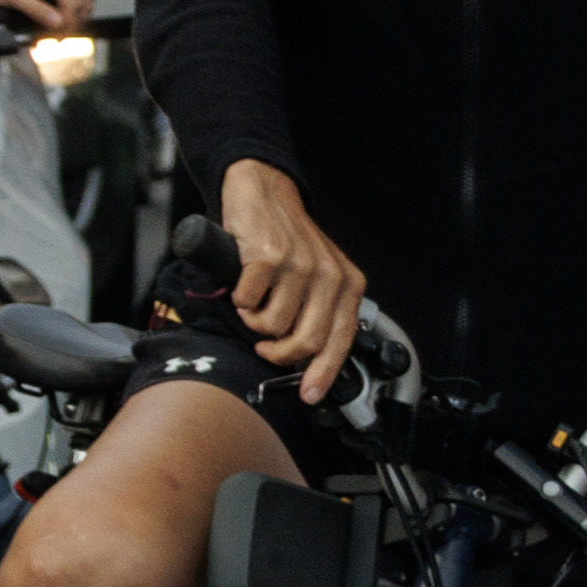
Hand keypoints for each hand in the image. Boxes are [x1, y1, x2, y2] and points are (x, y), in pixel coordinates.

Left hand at [0, 0, 96, 39]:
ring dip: (74, 20)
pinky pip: (85, 3)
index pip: (73, 5)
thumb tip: (58, 23)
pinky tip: (60, 16)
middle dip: (70, 24)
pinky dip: (76, 13)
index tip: (58, 38)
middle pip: (82, 7)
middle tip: (55, 37)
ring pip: (87, 6)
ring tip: (55, 26)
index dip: (68, 24)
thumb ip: (36, 10)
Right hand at [216, 162, 365, 402]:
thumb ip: (319, 310)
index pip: (340, 341)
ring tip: (254, 305)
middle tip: (266, 348)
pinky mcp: (267, 255)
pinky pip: (248, 301)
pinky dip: (240, 299)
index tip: (309, 394)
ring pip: (273, 325)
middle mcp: (328, 275)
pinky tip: (244, 286)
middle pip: (306, 341)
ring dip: (255, 322)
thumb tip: (308, 358)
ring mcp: (298, 265)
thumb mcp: (318, 274)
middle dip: (279, 354)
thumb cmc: (287, 239)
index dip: (323, 373)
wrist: (264, 192)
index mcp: (347, 283)